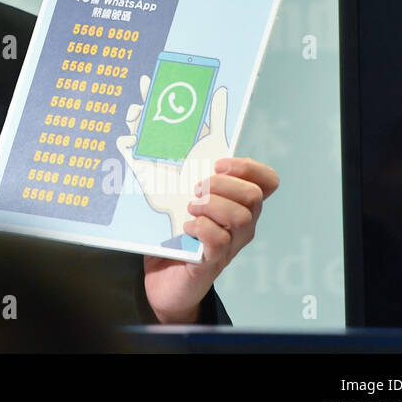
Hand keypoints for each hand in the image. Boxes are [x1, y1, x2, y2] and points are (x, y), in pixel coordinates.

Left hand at [117, 74, 278, 322]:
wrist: (161, 279)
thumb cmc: (169, 232)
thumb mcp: (172, 195)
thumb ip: (169, 167)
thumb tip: (134, 122)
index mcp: (235, 202)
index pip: (267, 181)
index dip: (250, 167)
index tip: (220, 162)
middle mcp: (240, 224)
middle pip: (253, 197)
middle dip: (225, 185)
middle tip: (198, 187)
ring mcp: (229, 244)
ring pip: (241, 218)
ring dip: (213, 206)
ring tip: (191, 207)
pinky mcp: (212, 262)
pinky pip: (219, 242)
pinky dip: (202, 229)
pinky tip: (187, 227)